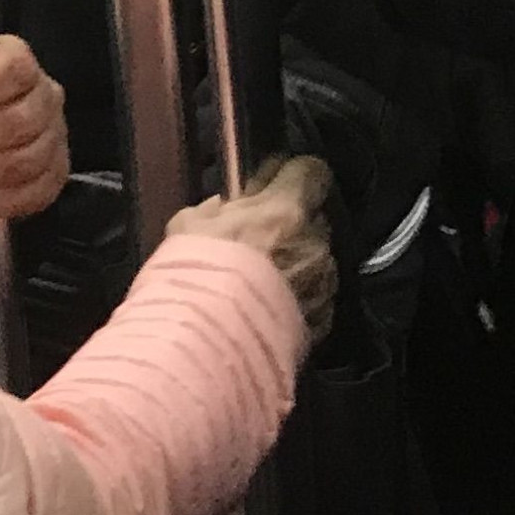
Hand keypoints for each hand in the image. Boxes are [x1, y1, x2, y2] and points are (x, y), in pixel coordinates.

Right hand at [173, 152, 336, 336]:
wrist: (210, 343)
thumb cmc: (196, 277)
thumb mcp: (191, 223)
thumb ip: (219, 206)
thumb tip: (229, 203)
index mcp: (285, 209)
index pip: (312, 171)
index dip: (293, 174)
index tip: (276, 181)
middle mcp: (314, 243)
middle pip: (315, 217)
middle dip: (293, 223)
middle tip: (260, 236)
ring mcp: (323, 284)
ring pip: (318, 259)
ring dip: (298, 262)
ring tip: (263, 280)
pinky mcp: (324, 320)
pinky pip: (317, 296)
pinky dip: (300, 297)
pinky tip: (270, 306)